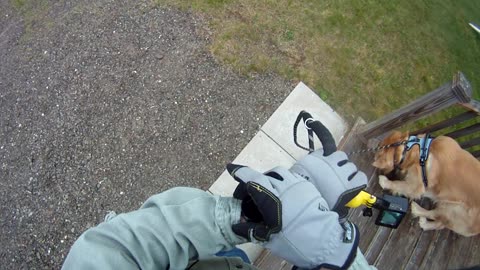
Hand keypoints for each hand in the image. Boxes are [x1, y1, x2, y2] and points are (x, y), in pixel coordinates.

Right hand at [227, 164, 358, 268]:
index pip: (252, 178)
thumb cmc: (294, 241)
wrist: (324, 242)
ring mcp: (297, 185)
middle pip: (264, 175)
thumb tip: (237, 226)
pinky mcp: (308, 186)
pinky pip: (292, 177)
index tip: (231, 169)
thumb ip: (250, 230)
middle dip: (254, 180)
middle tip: (251, 192)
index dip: (240, 172)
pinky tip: (283, 191)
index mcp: (272, 199)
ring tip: (267, 189)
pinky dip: (283, 180)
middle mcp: (284, 187)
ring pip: (279, 172)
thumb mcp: (268, 239)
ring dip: (270, 177)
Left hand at [290, 150, 367, 219]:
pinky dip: (326, 153)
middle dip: (347, 170)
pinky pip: (327, 150)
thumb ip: (342, 202)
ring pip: (341, 155)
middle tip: (340, 174)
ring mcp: (329, 163)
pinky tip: (322, 159)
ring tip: (332, 165)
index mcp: (346, 187)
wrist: (294, 195)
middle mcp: (340, 173)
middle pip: (351, 166)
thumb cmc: (314, 204)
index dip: (358, 179)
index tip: (353, 180)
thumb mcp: (332, 206)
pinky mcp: (317, 156)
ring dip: (339, 159)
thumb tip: (348, 202)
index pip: (361, 178)